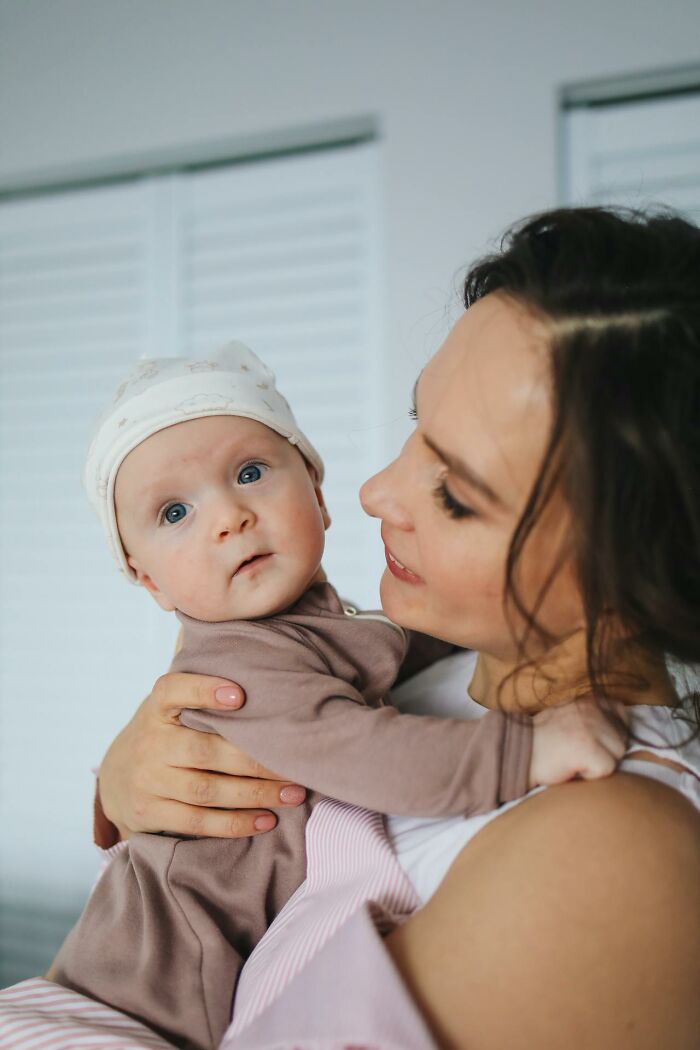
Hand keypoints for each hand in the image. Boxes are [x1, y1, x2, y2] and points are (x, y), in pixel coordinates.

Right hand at [98, 672, 306, 840]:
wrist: (114, 778)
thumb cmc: (164, 734)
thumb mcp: (171, 709)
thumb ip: (203, 698)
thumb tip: (269, 688)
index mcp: (157, 708)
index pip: (174, 691)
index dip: (203, 691)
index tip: (239, 695)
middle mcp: (150, 743)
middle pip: (206, 751)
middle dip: (256, 760)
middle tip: (296, 763)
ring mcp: (147, 781)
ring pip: (207, 791)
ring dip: (255, 794)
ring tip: (293, 793)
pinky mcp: (149, 814)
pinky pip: (198, 822)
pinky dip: (235, 824)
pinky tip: (266, 820)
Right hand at [529, 697, 628, 789]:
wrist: (515, 752)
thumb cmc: (542, 741)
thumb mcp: (567, 716)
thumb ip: (591, 716)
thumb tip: (620, 730)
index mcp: (587, 700)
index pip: (620, 712)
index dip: (612, 731)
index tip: (595, 741)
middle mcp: (591, 709)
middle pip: (621, 738)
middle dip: (606, 751)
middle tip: (578, 753)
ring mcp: (590, 727)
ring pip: (617, 754)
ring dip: (599, 763)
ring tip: (574, 760)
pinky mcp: (589, 748)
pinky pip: (607, 769)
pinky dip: (591, 775)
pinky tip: (572, 768)